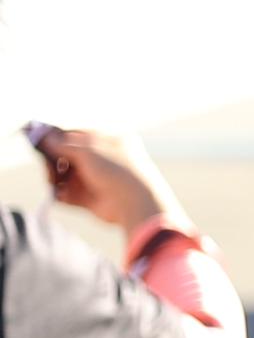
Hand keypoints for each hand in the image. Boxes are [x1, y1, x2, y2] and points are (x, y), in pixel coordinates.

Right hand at [32, 126, 180, 235]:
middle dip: (52, 160)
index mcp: (108, 140)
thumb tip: (43, 136)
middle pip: (65, 156)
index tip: (34, 139)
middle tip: (47, 165)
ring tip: (54, 180)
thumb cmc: (116, 170)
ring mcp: (95, 179)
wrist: (135, 202)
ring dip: (54, 177)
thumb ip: (63, 144)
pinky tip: (58, 193)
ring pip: (63, 175)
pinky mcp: (89, 198)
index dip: (54, 138)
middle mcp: (101, 159)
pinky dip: (59, 194)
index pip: (74, 135)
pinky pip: (66, 194)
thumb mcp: (88, 151)